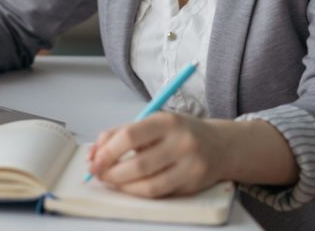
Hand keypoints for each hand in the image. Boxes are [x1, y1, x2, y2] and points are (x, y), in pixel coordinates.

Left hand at [86, 112, 227, 197]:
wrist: (221, 146)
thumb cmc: (179, 132)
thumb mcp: (153, 122)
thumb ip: (121, 133)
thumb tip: (93, 153)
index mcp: (167, 121)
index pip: (130, 136)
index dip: (107, 151)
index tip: (93, 160)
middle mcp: (181, 142)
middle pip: (138, 164)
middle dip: (111, 172)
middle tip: (97, 173)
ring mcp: (190, 166)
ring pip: (148, 184)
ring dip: (122, 186)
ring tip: (111, 180)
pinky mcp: (193, 185)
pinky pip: (159, 193)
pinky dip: (138, 192)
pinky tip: (129, 186)